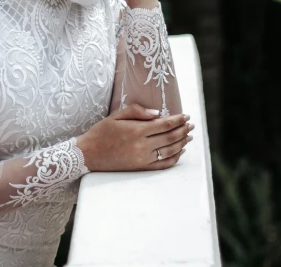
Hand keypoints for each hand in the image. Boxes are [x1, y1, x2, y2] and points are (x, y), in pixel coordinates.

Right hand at [76, 104, 193, 171]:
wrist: (88, 154)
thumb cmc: (101, 132)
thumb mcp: (116, 116)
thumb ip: (137, 111)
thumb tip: (158, 113)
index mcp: (136, 130)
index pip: (164, 124)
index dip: (177, 120)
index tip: (186, 116)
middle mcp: (142, 146)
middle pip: (170, 137)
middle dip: (183, 130)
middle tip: (191, 124)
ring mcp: (143, 159)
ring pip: (169, 150)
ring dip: (182, 143)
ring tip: (189, 136)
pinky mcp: (141, 168)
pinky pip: (163, 164)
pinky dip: (174, 158)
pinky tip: (180, 151)